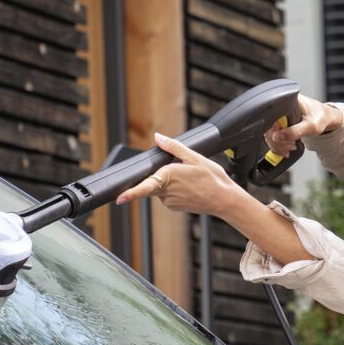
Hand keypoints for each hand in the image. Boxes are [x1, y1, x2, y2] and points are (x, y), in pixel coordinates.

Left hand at [115, 133, 241, 216]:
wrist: (224, 199)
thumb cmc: (213, 178)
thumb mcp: (195, 157)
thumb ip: (174, 147)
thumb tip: (158, 137)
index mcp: (169, 176)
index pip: (145, 186)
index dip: (130, 193)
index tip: (119, 198)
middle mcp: (167, 192)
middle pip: (151, 182)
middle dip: (158, 175)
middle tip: (183, 173)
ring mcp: (170, 201)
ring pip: (159, 188)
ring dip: (168, 182)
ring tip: (189, 179)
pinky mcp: (174, 207)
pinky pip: (167, 195)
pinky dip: (173, 189)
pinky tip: (189, 187)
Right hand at [264, 94, 337, 157]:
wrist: (325, 118)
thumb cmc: (320, 117)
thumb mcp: (311, 126)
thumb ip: (295, 131)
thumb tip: (277, 137)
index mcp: (287, 101)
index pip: (271, 118)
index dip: (274, 131)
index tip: (284, 139)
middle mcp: (281, 107)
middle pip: (269, 127)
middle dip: (278, 141)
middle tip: (290, 146)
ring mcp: (280, 116)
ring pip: (270, 133)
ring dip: (278, 144)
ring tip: (291, 147)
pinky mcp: (280, 123)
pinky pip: (274, 136)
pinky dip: (278, 145)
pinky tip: (286, 148)